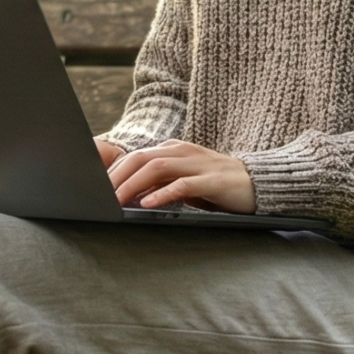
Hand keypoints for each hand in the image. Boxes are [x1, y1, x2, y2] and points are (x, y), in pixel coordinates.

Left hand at [101, 138, 256, 213]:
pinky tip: (148, 204)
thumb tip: (128, 197)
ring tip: (116, 200)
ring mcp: (197, 164)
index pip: (135, 157)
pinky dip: (162, 193)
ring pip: (156, 168)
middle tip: (98, 196)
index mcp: (173, 150)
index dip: (113, 172)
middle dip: (116, 176)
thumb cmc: (216, 186)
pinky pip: (182, 184)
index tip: (96, 189)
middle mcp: (182, 152)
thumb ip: (159, 184)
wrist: (257, 183)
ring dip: (133, 185)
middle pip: (140, 158)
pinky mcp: (211, 180)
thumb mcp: (183, 181)